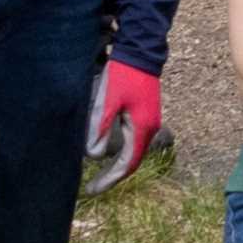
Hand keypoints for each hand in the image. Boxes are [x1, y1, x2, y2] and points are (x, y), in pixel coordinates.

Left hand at [86, 58, 165, 183]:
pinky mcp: (145, 114)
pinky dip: (122, 152)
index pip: (127, 165)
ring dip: (117, 165)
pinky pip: (135, 141)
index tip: (92, 190)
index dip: (109, 180)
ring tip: (99, 175)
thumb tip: (92, 155)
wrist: (141, 52)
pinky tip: (110, 153)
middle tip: (93, 188)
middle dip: (112, 176)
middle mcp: (149, 128)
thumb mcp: (106, 101)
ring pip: (134, 152)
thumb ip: (100, 127)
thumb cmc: (122, 75)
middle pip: (132, 162)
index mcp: (142, 129)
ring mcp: (150, 121)